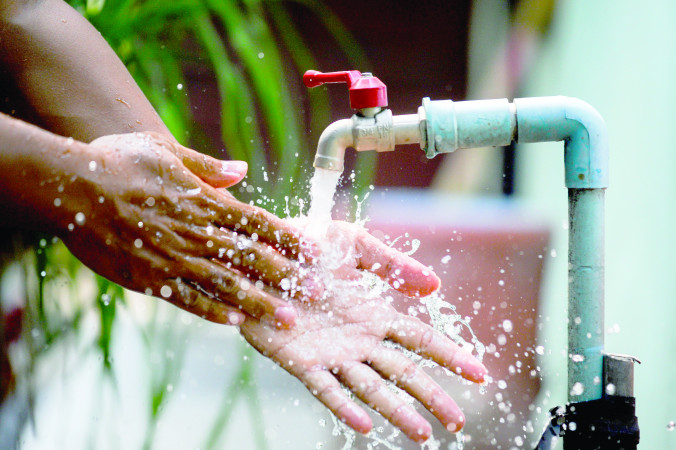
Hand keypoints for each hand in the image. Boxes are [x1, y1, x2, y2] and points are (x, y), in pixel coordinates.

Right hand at [58, 132, 315, 326]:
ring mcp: (175, 260)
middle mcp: (196, 233)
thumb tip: (242, 170)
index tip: (314, 251)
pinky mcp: (151, 280)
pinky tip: (236, 324)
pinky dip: (214, 312)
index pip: (257, 222)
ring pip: (227, 286)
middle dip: (288, 276)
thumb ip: (207, 166)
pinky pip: (189, 301)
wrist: (72, 188)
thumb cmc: (119, 162)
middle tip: (317, 293)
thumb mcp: (166, 151)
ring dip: (260, 303)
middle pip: (252, 258)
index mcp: (204, 201)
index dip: (288, 237)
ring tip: (288, 320)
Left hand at [240, 221, 485, 442]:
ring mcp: (331, 353)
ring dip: (397, 411)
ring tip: (423, 433)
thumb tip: (436, 286)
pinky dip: (344, 406)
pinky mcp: (300, 361)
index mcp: (373, 314)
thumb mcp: (352, 245)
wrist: (256, 252)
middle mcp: (358, 339)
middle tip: (459, 422)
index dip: (450, 355)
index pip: (420, 339)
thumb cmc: (305, 246)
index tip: (480, 374)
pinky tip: (364, 424)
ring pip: (371, 388)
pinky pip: (325, 388)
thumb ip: (391, 264)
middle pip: (404, 372)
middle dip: (433, 396)